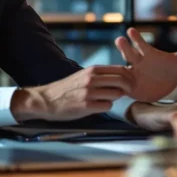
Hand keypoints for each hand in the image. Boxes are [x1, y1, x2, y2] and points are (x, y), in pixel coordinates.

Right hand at [10, 66, 132, 121]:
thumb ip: (100, 75)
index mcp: (92, 70)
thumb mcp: (83, 75)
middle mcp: (91, 79)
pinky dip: (106, 107)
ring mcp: (89, 93)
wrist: (46, 100)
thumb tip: (121, 76)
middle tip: (127, 93)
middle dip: (127, 88)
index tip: (130, 82)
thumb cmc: (67, 88)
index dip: (129, 77)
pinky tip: (99, 106)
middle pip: (121, 81)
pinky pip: (107, 106)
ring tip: (108, 99)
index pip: (120, 69)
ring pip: (116, 94)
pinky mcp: (85, 106)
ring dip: (116, 98)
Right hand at [115, 28, 176, 101]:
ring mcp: (134, 76)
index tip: (130, 30)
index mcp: (148, 55)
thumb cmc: (172, 69)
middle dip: (124, 47)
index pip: (141, 45)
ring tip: (107, 70)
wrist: (167, 84)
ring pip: (122, 70)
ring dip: (116, 69)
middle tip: (120, 39)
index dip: (136, 38)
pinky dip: (116, 86)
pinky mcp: (131, 89)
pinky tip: (110, 87)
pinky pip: (121, 87)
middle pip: (129, 54)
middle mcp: (138, 64)